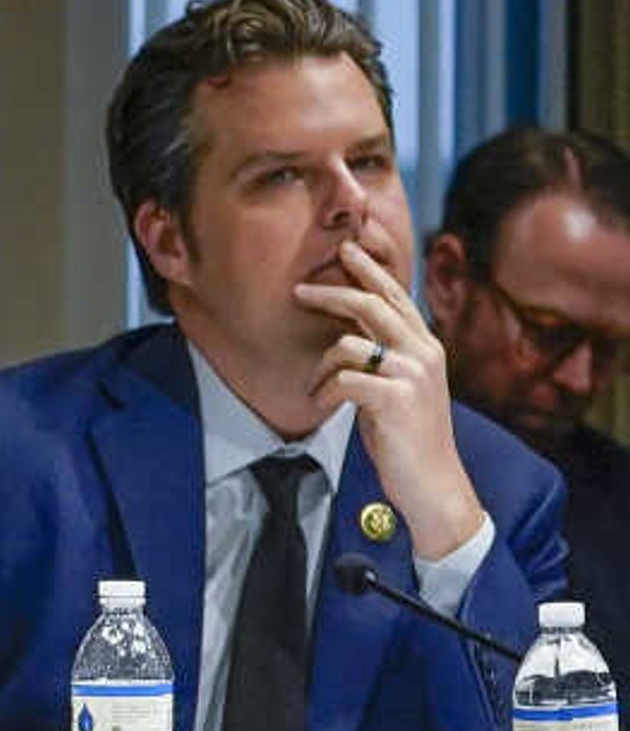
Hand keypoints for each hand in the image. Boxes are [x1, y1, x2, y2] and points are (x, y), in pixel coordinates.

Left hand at [298, 243, 481, 557]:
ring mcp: (412, 374)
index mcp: (425, 347)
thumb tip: (348, 337)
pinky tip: (320, 406)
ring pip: (348, 344)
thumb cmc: (407, 436)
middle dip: (332, 292)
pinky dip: (323, 391)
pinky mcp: (396, 399)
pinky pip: (344, 379)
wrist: (432, 481)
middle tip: (299, 289)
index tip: (345, 249)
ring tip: (315, 392)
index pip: (395, 296)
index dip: (370, 271)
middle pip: (372, 305)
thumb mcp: (398, 388)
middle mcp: (424, 352)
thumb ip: (383, 359)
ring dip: (319, 369)